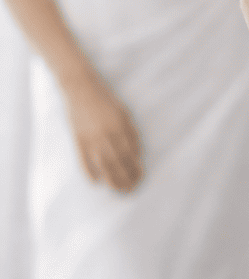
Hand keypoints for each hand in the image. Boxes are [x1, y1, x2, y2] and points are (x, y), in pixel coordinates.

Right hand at [63, 72, 143, 191]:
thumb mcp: (124, 113)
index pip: (131, 153)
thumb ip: (131, 132)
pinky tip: (96, 182)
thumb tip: (137, 154)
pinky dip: (89, 173)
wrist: (81, 88)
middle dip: (126, 178)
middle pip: (118, 162)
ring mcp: (91, 137)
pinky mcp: (78, 139)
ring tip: (119, 190)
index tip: (140, 177)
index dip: (136, 167)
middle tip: (131, 188)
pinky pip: (83, 160)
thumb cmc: (106, 100)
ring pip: (103, 165)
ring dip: (112, 180)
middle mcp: (106, 133)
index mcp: (120, 126)